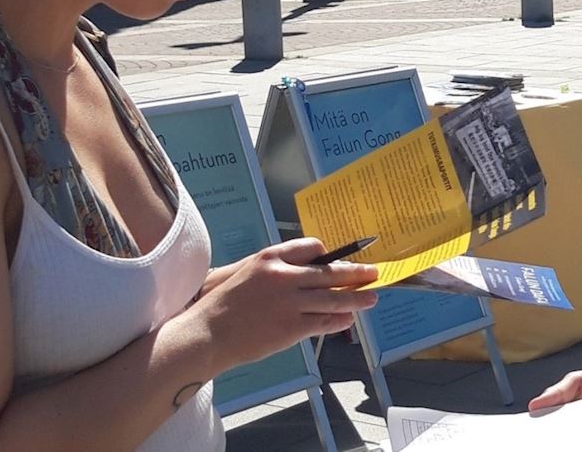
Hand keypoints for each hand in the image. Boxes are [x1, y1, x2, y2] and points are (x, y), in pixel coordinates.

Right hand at [188, 238, 377, 372]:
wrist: (208, 333)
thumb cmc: (224, 304)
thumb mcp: (246, 272)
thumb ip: (276, 268)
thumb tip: (305, 271)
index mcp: (271, 258)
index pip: (311, 247)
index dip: (328, 255)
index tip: (339, 260)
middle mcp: (284, 276)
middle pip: (329, 272)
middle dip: (355, 273)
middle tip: (372, 274)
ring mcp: (289, 302)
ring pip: (332, 297)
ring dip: (356, 297)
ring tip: (371, 297)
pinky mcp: (291, 327)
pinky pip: (323, 321)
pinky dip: (339, 320)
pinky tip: (348, 319)